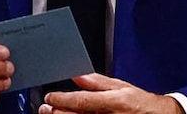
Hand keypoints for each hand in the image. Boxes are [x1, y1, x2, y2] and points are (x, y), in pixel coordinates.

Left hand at [39, 74, 183, 113]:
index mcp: (115, 102)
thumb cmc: (140, 103)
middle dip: (56, 112)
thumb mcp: (121, 87)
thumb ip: (98, 82)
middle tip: (46, 107)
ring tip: (51, 113)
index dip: (63, 99)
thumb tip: (78, 75)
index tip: (51, 96)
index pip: (83, 101)